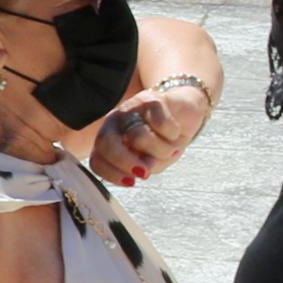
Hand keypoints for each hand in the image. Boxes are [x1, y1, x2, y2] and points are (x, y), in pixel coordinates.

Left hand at [86, 79, 211, 186]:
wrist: (185, 112)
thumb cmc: (163, 141)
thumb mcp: (154, 160)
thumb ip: (146, 166)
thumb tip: (144, 169)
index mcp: (109, 141)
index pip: (97, 160)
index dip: (110, 174)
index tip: (131, 182)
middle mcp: (115, 123)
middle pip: (106, 143)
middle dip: (124, 162)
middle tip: (144, 172)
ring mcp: (131, 109)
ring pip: (138, 136)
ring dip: (160, 150)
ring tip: (171, 150)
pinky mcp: (151, 99)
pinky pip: (160, 124)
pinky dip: (172, 134)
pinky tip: (175, 133)